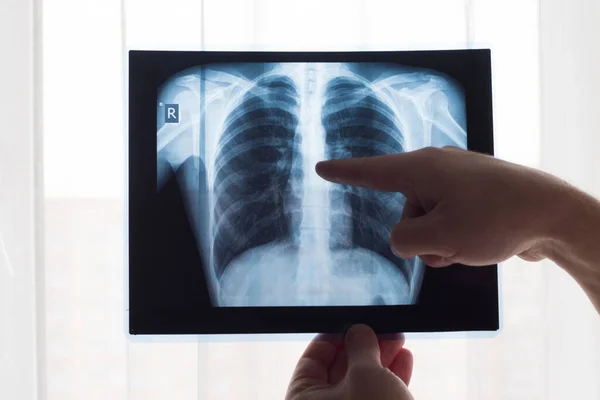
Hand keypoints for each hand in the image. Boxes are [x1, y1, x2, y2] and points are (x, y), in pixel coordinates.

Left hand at [286, 324, 413, 399]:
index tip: (355, 323)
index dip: (334, 337)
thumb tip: (359, 330)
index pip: (312, 360)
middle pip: (338, 371)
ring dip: (381, 361)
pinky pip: (376, 399)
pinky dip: (390, 380)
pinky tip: (405, 361)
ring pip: (361, 385)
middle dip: (363, 347)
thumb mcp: (366, 375)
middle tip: (383, 330)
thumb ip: (361, 347)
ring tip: (399, 340)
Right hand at [315, 146, 571, 267]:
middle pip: (403, 214)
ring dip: (440, 244)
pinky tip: (477, 244)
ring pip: (426, 224)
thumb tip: (402, 239)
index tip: (321, 167)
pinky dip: (455, 239)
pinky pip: (447, 223)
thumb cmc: (498, 219)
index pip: (371, 171)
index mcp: (422, 169)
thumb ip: (405, 241)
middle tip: (452, 242)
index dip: (343, 172)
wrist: (554, 215)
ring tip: (469, 244)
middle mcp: (436, 170)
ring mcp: (456, 183)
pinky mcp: (471, 197)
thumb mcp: (441, 238)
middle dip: (420, 238)